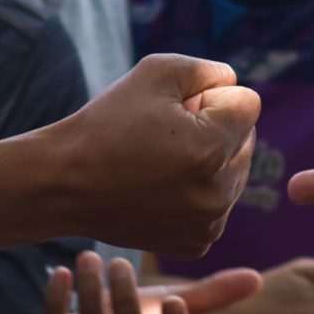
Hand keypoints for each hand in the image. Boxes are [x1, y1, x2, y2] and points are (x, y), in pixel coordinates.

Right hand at [54, 55, 259, 256]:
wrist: (65, 184)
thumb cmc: (107, 124)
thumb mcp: (156, 72)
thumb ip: (209, 70)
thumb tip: (234, 86)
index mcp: (211, 148)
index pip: (248, 104)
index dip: (210, 97)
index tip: (175, 109)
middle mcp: (217, 192)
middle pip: (246, 139)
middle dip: (215, 128)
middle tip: (166, 134)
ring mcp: (208, 223)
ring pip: (234, 172)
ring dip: (210, 161)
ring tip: (161, 160)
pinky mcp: (197, 242)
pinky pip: (217, 204)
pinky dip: (197, 192)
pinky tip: (161, 187)